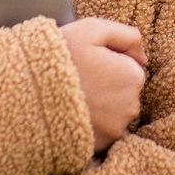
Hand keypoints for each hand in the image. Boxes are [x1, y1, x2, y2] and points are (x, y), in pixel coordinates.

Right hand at [59, 17, 146, 152]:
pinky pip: (102, 127)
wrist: (31, 93)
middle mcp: (131, 106)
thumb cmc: (62, 55)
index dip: (108, 58)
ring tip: (75, 91)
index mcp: (133, 76)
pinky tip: (74, 109)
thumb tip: (143, 55)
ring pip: (114, 108)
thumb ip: (126, 34)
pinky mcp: (101, 145)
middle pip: (124, 88)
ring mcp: (116, 129)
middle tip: (80, 75)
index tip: (88, 59)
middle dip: (108, 80)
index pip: (131, 64)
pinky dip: (92, 119)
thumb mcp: (92, 29)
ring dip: (101, 101)